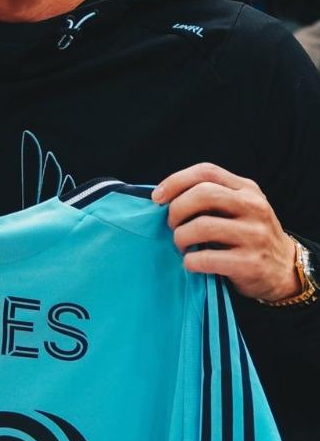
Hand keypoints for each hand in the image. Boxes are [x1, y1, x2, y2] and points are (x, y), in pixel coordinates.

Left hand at [151, 164, 298, 301]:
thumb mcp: (239, 208)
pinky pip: (206, 258)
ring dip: (180, 237)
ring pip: (201, 226)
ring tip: (181, 245)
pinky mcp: (250, 263)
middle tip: (171, 225)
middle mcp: (254, 207)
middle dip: (176, 210)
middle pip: (202, 194)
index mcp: (247, 188)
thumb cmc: (248, 235)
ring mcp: (254, 235)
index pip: (206, 171)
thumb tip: (163, 197)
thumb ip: (212, 197)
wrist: (284, 269)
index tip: (157, 197)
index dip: (175, 181)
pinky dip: (190, 261)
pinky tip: (192, 262)